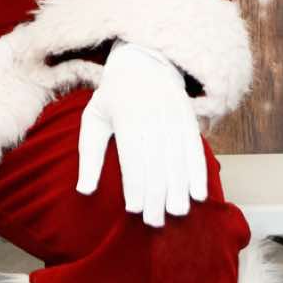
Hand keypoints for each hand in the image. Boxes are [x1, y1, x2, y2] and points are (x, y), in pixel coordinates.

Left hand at [75, 42, 206, 227]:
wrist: (145, 60)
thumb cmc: (112, 97)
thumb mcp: (93, 118)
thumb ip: (88, 155)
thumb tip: (84, 191)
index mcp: (126, 117)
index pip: (132, 158)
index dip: (135, 185)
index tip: (134, 210)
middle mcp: (152, 117)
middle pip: (157, 163)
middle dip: (157, 195)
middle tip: (154, 222)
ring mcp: (174, 117)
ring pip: (178, 159)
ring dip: (179, 189)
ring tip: (176, 213)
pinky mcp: (189, 119)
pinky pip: (195, 149)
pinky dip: (199, 173)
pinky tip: (199, 195)